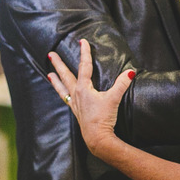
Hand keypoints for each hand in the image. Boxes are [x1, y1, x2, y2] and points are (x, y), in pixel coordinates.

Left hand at [47, 39, 135, 158]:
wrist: (97, 138)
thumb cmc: (103, 118)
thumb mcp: (114, 99)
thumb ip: (121, 84)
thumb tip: (130, 72)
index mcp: (84, 88)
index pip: (85, 66)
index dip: (85, 53)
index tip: (83, 42)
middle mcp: (76, 94)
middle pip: (66, 75)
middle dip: (58, 64)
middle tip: (50, 54)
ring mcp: (75, 103)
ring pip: (62, 88)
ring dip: (56, 80)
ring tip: (49, 74)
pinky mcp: (76, 112)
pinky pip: (66, 99)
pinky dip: (62, 93)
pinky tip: (64, 93)